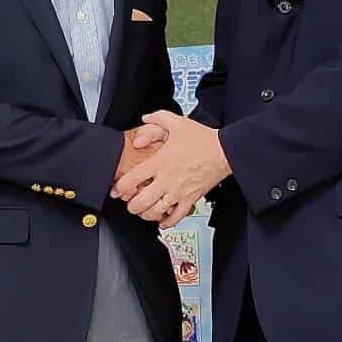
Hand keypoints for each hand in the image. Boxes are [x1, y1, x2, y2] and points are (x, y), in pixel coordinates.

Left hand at [113, 111, 230, 226]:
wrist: (224, 151)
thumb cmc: (202, 139)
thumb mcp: (177, 122)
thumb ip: (157, 119)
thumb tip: (144, 121)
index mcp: (160, 162)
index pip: (132, 180)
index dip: (119, 188)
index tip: (117, 189)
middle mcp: (167, 180)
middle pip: (141, 202)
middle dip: (131, 205)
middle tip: (130, 202)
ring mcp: (179, 192)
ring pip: (156, 212)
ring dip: (146, 214)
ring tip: (144, 211)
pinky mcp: (190, 199)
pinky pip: (176, 217)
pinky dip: (167, 222)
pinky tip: (162, 220)